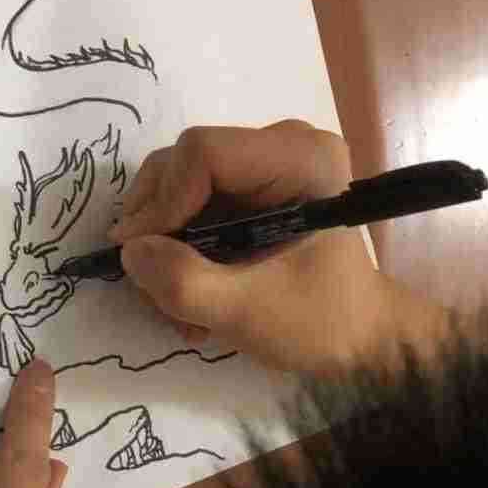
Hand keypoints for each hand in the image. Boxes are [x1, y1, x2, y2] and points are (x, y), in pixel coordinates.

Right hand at [109, 120, 448, 374]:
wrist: (357, 340)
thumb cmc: (319, 323)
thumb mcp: (248, 312)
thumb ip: (186, 282)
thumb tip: (131, 252)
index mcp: (300, 158)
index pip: (203, 153)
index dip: (162, 202)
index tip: (144, 257)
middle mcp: (280, 147)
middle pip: (182, 164)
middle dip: (158, 227)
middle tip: (153, 285)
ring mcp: (262, 168)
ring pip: (176, 187)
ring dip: (164, 248)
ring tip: (176, 302)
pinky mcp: (248, 192)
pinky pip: (188, 206)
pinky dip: (178, 251)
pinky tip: (190, 293)